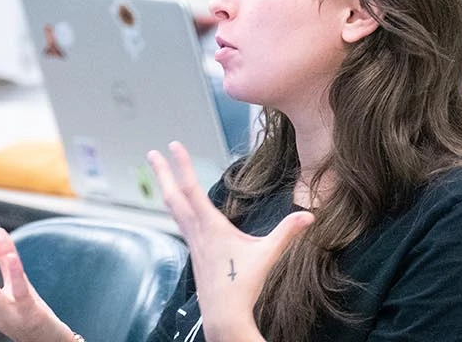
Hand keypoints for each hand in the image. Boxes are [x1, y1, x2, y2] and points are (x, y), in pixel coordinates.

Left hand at [147, 142, 313, 339]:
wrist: (223, 314)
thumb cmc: (242, 285)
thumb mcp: (268, 255)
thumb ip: (287, 232)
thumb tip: (310, 215)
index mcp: (211, 227)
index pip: (192, 188)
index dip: (182, 165)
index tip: (173, 146)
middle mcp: (197, 232)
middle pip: (173, 196)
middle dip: (162, 173)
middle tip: (151, 154)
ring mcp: (193, 243)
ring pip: (174, 210)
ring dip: (166, 189)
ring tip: (161, 175)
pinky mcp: (195, 252)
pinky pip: (181, 223)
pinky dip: (176, 208)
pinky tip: (180, 209)